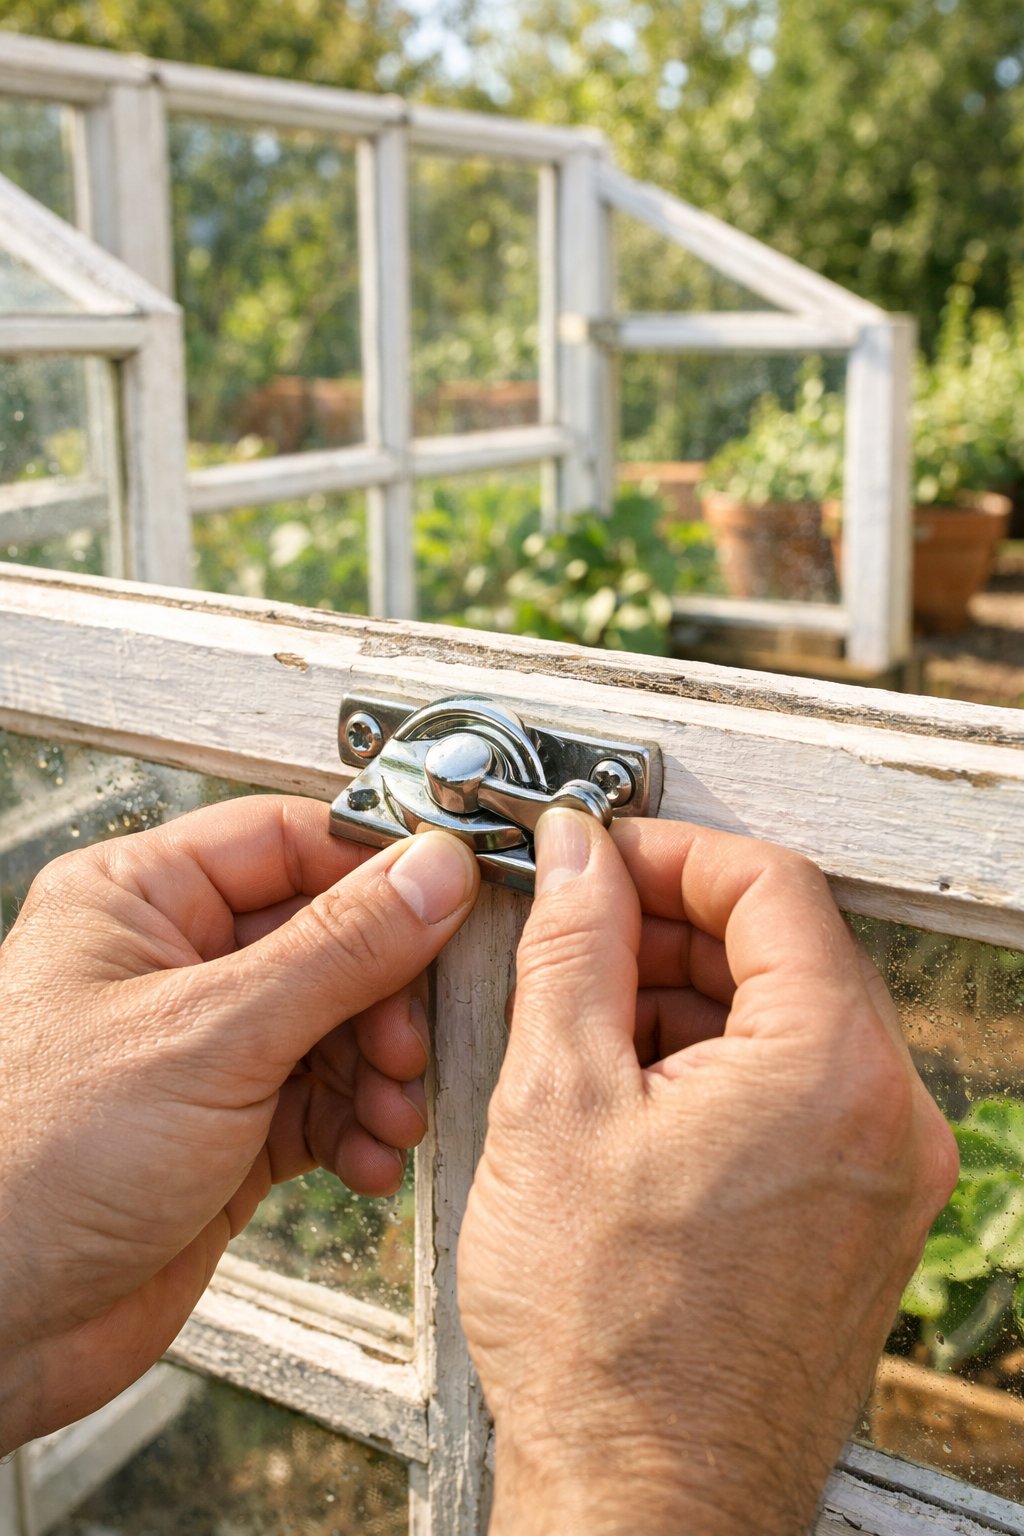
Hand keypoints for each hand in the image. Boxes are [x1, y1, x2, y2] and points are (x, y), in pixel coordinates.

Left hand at [0, 796, 478, 1452]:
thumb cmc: (32, 1162)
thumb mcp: (210, 1036)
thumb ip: (337, 950)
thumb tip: (432, 873)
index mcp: (139, 899)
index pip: (288, 841)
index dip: (376, 868)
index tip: (453, 896)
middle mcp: (174, 963)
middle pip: (330, 938)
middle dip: (385, 995)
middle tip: (408, 1041)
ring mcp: (206, 1049)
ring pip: (338, 1025)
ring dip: (380, 1071)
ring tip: (390, 1113)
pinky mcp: (230, 1128)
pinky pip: (325, 1102)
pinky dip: (359, 1128)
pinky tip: (367, 1159)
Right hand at [459, 811, 956, 1535]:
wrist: (644, 1508)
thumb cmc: (604, 1341)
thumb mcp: (557, 1104)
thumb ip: (572, 950)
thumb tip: (578, 857)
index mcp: (835, 1070)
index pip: (771, 885)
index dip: (672, 854)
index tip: (602, 858)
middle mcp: (890, 1118)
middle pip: (785, 951)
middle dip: (670, 930)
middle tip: (576, 938)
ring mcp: (885, 1176)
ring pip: (786, 1025)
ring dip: (685, 1003)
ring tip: (582, 1034)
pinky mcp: (860, 1220)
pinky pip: (795, 1097)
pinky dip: (715, 1072)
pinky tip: (627, 1103)